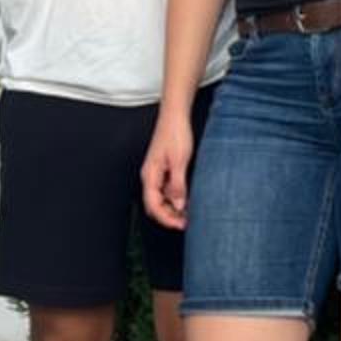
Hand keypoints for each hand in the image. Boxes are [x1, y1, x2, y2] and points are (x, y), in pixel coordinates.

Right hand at [141, 110, 195, 230]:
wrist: (175, 115)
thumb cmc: (175, 134)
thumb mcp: (179, 161)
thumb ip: (177, 184)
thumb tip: (178, 204)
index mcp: (150, 176)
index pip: (153, 206)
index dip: (166, 219)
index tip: (181, 225)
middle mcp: (150, 177)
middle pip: (155, 206)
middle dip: (169, 217)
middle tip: (187, 222)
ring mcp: (156, 173)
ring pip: (161, 199)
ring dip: (173, 208)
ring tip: (190, 213)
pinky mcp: (164, 169)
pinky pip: (167, 190)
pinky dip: (176, 198)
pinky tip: (188, 199)